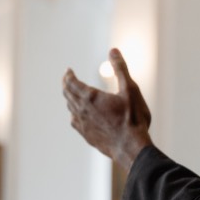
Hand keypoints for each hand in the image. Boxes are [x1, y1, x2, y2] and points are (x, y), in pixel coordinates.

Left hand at [63, 48, 152, 170]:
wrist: (132, 148)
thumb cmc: (133, 118)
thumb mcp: (130, 89)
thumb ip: (120, 69)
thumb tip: (113, 51)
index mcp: (91, 97)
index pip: (71, 83)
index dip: (69, 75)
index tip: (68, 70)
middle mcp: (83, 110)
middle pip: (68, 95)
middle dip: (67, 85)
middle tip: (67, 79)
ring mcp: (84, 125)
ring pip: (71, 108)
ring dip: (70, 99)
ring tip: (72, 94)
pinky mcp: (88, 136)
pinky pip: (75, 122)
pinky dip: (74, 114)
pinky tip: (77, 116)